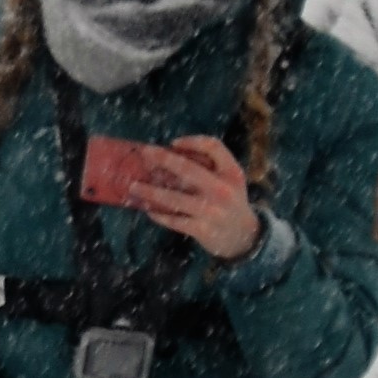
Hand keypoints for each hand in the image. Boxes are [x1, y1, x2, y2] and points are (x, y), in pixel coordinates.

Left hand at [122, 133, 256, 261]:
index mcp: (231, 172)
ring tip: (133, 186)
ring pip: (174, 198)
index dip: (192, 141)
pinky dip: (159, 214)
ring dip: (150, 191)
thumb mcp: (230, 179)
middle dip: (162, 159)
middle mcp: (222, 189)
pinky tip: (147, 210)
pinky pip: (174, 220)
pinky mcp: (202, 229)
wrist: (244, 235)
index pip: (213, 147)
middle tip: (144, 153)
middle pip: (188, 168)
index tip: (173, 143)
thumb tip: (171, 153)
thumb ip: (211, 166)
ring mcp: (212, 210)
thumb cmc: (230, 201)